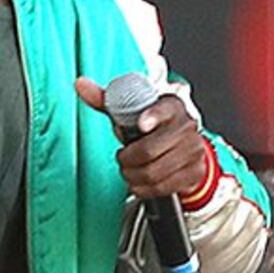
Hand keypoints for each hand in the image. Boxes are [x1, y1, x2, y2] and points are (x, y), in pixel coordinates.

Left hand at [70, 76, 219, 200]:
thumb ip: (106, 100)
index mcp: (170, 106)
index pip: (163, 109)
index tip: (141, 124)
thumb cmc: (153, 127)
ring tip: (129, 170)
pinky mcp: (194, 172)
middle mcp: (185, 126)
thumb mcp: (131, 111)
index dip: (152, 117)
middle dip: (127, 159)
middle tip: (122, 158)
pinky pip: (162, 187)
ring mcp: (193, 150)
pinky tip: (140, 181)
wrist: (183, 147)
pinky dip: (143, 188)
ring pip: (153, 172)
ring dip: (132, 176)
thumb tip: (80, 84)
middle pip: (149, 150)